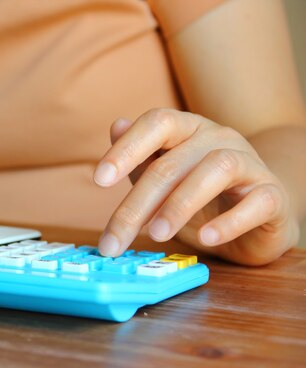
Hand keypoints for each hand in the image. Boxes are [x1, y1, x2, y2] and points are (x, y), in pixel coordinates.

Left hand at [94, 108, 299, 265]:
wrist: (258, 218)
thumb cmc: (202, 199)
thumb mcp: (163, 183)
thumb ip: (140, 161)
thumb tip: (116, 127)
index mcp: (187, 130)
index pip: (157, 123)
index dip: (127, 148)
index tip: (99, 179)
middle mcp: (218, 138)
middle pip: (171, 164)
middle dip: (136, 205)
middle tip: (113, 240)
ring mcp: (250, 163)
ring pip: (216, 170)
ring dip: (179, 205)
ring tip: (156, 235)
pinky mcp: (273, 195)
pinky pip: (257, 202)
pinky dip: (230, 222)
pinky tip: (206, 239)